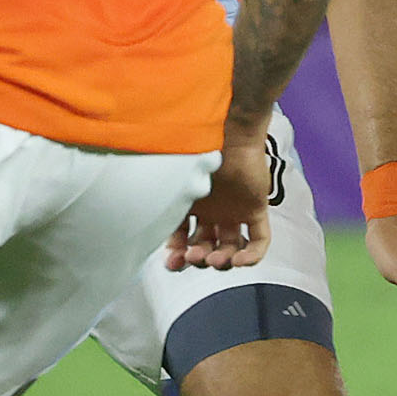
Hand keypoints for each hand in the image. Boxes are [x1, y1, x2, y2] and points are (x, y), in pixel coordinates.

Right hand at [167, 140, 275, 269]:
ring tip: (215, 258)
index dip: (178, 255)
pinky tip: (238, 260)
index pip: (184, 239)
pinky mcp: (256, 208)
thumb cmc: (192, 152)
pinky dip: (251, 256)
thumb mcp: (170, 185)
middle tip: (192, 258)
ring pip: (231, 248)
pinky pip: (259, 240)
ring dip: (221, 261)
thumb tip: (137, 233)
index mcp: (190, 204)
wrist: (223, 133)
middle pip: (206, 246)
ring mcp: (235, 210)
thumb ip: (158, 206)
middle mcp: (213, 210)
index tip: (171, 261)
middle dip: (197, 258)